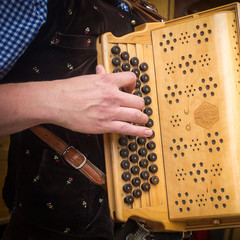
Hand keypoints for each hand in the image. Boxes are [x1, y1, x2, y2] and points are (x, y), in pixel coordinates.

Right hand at [0, 65, 152, 136]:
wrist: (55, 102)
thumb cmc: (69, 90)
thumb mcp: (87, 79)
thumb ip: (100, 76)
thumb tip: (103, 70)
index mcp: (108, 81)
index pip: (131, 78)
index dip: (134, 85)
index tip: (131, 90)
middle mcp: (112, 96)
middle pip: (139, 101)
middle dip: (140, 105)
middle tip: (136, 107)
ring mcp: (110, 112)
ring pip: (137, 115)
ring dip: (142, 118)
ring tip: (143, 120)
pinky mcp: (105, 126)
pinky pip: (128, 129)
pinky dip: (140, 132)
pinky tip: (147, 132)